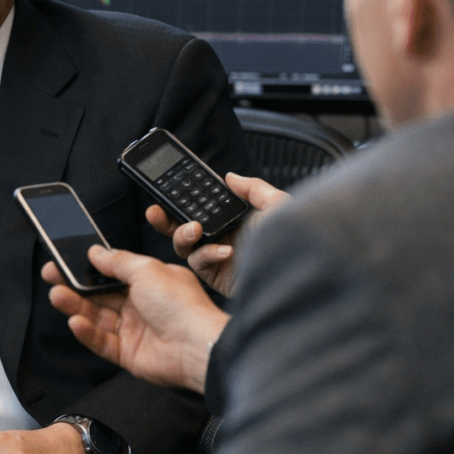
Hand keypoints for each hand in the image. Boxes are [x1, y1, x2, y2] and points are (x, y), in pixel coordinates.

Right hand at [45, 246, 229, 393]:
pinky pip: (101, 342)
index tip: (65, 262)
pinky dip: (86, 332)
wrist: (197, 345)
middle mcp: (140, 305)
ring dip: (75, 306)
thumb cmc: (182, 305)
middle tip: (52, 277)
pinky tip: (76, 322)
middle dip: (74, 286)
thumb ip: (117, 261)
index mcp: (148, 282)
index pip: (110, 273)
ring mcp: (134, 330)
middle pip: (99, 295)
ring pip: (96, 317)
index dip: (87, 268)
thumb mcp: (146, 269)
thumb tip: (96, 252)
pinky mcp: (128, 354)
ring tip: (58, 296)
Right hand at [146, 172, 288, 295]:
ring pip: (184, 245)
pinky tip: (224, 251)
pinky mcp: (216, 276)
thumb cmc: (293, 243)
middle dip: (165, 218)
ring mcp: (217, 257)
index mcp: (235, 219)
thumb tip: (230, 177)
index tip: (167, 187)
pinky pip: (198, 262)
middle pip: (184, 225)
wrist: (299, 275)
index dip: (183, 198)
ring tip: (193, 229)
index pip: (202, 207)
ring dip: (182, 234)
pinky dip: (207, 254)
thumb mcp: (277, 206)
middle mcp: (223, 236)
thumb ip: (253, 188)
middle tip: (155, 210)